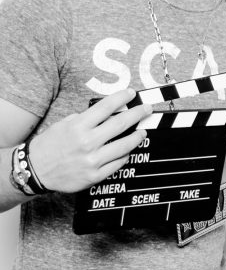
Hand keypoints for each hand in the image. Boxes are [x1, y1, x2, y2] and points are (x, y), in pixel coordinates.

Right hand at [26, 90, 152, 193]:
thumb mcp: (63, 125)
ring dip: (137, 136)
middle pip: (120, 124)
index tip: (131, 93)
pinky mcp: (95, 175)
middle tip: (146, 108)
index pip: (106, 107)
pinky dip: (125, 155)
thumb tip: (105, 113)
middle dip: (137, 114)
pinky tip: (127, 150)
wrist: (34, 171)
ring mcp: (92, 160)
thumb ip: (83, 119)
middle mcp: (87, 142)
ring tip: (142, 131)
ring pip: (124, 145)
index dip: (121, 98)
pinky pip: (117, 163)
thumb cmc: (49, 146)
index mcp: (78, 126)